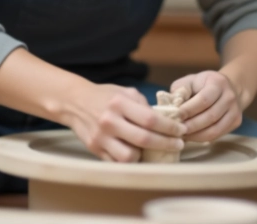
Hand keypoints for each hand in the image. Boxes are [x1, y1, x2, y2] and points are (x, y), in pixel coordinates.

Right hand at [62, 84, 185, 162]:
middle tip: (178, 144)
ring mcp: (101, 137)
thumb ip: (144, 105)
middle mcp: (109, 121)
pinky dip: (130, 161)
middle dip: (166, 144)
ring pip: (129, 156)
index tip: (181, 130)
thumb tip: (166, 120)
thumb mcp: (125, 92)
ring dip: (145, 156)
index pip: (150, 119)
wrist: (75, 102)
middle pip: (144, 139)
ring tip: (152, 150)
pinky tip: (138, 154)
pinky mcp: (95, 150)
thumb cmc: (105, 97)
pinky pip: (117, 163)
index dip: (170, 127)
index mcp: (119, 103)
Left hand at [170, 71, 243, 141]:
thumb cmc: (202, 85)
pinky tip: (191, 137)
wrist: (228, 87)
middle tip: (176, 130)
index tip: (175, 116)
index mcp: (218, 83)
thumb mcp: (190, 81)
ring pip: (215, 129)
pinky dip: (203, 138)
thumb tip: (171, 106)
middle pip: (210, 116)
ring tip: (182, 136)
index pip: (204, 99)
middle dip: (192, 125)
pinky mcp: (236, 122)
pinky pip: (218, 134)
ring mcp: (235, 110)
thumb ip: (181, 91)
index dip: (189, 110)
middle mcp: (229, 96)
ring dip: (196, 135)